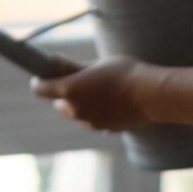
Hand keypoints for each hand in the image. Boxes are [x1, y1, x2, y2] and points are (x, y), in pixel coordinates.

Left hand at [31, 57, 154, 132]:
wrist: (152, 95)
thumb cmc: (125, 72)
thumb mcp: (97, 64)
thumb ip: (73, 67)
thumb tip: (54, 62)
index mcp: (70, 90)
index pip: (40, 89)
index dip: (40, 82)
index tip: (42, 77)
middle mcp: (76, 109)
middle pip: (59, 104)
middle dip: (64, 95)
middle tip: (78, 82)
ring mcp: (90, 122)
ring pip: (77, 114)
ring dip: (81, 105)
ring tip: (100, 91)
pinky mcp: (105, 129)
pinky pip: (94, 121)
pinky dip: (98, 114)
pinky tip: (113, 103)